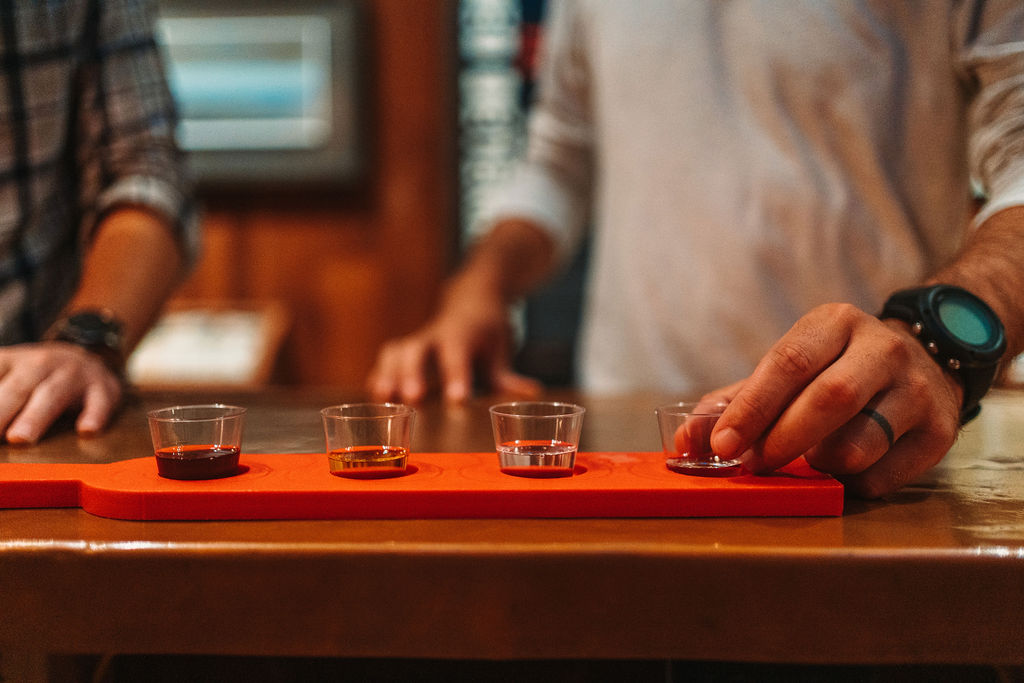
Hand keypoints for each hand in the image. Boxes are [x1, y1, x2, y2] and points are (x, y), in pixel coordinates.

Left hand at [0, 342, 123, 442]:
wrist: (92, 350)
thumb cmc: (39, 375)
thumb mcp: (9, 371)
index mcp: (13, 361)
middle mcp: (41, 363)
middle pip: (18, 387)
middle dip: (0, 410)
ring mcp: (74, 374)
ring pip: (52, 394)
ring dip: (35, 416)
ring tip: (19, 439)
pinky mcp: (103, 387)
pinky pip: (100, 401)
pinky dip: (95, 415)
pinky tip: (88, 431)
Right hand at [366, 280, 541, 403]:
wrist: (471, 296)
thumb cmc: (487, 327)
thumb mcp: (501, 347)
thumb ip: (508, 374)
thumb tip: (533, 393)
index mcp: (463, 331)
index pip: (458, 352)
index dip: (456, 376)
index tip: (456, 400)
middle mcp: (436, 334)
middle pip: (418, 349)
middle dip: (413, 373)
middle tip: (413, 399)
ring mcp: (418, 340)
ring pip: (396, 351)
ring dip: (388, 374)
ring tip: (384, 398)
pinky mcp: (406, 350)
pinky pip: (387, 360)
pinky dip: (379, 376)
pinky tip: (374, 398)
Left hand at [706, 303, 962, 497]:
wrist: (924, 363)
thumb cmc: (833, 371)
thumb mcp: (789, 370)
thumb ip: (734, 401)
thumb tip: (688, 440)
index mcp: (835, 323)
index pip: (788, 361)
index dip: (752, 407)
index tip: (724, 444)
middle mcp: (883, 348)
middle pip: (829, 399)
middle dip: (781, 440)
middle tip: (753, 465)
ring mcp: (917, 388)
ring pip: (859, 443)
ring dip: (820, 463)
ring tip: (807, 458)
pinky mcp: (941, 430)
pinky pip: (883, 475)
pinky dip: (851, 482)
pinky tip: (844, 468)